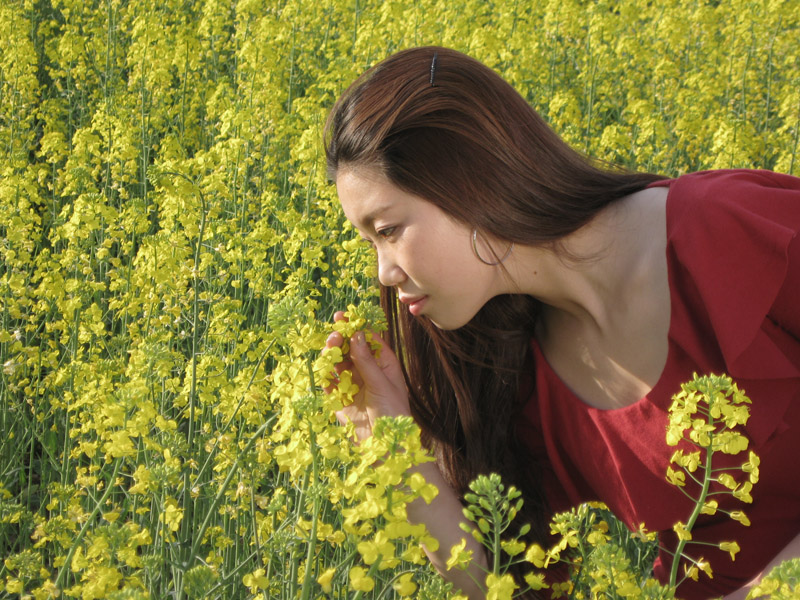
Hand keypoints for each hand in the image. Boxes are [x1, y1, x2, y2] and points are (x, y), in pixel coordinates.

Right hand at [325, 311, 409, 440]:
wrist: (387, 447)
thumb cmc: (394, 414)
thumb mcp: (381, 384)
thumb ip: (365, 361)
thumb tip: (355, 334)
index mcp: (384, 363)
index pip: (367, 339)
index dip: (354, 327)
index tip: (341, 317)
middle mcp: (367, 371)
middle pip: (349, 348)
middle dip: (340, 340)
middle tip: (333, 336)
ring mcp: (352, 385)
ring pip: (337, 363)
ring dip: (331, 355)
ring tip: (328, 351)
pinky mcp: (340, 400)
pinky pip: (328, 383)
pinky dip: (324, 375)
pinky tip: (322, 370)